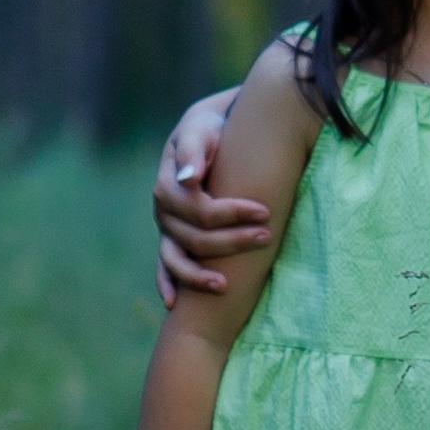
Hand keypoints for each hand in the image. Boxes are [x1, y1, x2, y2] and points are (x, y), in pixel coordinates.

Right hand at [152, 90, 270, 306]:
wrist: (211, 127)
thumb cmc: (211, 126)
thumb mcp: (202, 127)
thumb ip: (194, 149)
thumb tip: (190, 180)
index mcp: (169, 183)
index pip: (199, 209)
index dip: (231, 213)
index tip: (264, 211)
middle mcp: (163, 209)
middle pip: (193, 237)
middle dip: (230, 241)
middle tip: (267, 237)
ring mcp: (166, 227)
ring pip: (175, 258)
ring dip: (198, 275)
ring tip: (225, 286)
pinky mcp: (173, 237)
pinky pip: (165, 265)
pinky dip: (168, 284)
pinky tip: (174, 303)